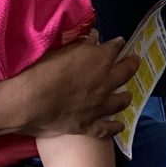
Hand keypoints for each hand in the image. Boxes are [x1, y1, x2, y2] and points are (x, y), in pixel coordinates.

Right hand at [15, 34, 140, 141]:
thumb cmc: (42, 69)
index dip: (117, 44)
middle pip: (125, 72)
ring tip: (127, 95)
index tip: (119, 42)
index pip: (115, 48)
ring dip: (125, 97)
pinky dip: (115, 127)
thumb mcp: (61, 48)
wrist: (30, 101)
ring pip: (120, 101)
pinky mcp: (89, 125)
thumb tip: (93, 38)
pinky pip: (107, 128)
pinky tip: (119, 126)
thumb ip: (80, 44)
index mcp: (100, 59)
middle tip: (134, 61)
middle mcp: (106, 82)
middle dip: (131, 64)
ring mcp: (99, 106)